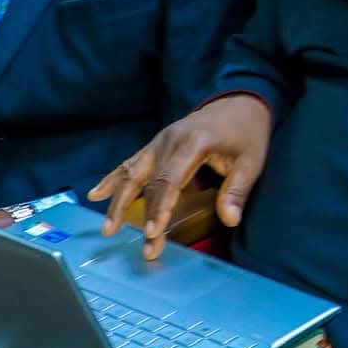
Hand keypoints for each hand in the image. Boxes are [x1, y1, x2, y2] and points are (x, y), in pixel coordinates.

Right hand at [87, 93, 271, 258]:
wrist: (238, 101)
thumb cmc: (247, 132)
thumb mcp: (252, 160)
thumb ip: (237, 189)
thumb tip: (230, 219)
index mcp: (193, 143)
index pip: (170, 180)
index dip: (160, 208)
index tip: (153, 233)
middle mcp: (169, 140)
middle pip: (149, 183)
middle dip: (144, 217)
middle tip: (146, 246)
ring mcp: (159, 140)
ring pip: (132, 173)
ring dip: (117, 202)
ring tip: (108, 228)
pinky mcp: (156, 144)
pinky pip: (130, 162)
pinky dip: (112, 179)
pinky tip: (95, 194)